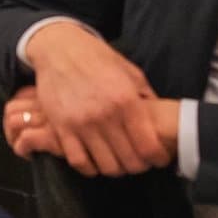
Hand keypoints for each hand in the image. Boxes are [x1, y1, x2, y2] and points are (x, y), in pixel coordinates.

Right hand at [14, 24, 171, 175]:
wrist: (59, 48)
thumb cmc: (97, 58)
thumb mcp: (130, 72)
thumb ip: (146, 97)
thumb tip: (158, 120)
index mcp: (126, 100)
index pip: (148, 146)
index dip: (157, 158)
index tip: (158, 158)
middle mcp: (104, 115)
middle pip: (129, 161)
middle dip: (138, 166)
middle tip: (139, 162)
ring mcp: (81, 123)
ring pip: (105, 166)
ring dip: (115, 169)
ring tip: (118, 162)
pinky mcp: (61, 127)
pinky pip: (78, 161)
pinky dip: (89, 167)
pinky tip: (94, 160)